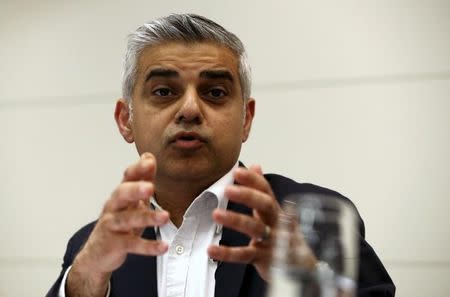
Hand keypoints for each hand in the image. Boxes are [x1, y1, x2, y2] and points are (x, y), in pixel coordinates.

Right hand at [66, 153, 168, 296]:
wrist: (96, 255)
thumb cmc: (118, 223)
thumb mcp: (131, 201)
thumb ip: (142, 180)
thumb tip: (149, 157)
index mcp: (120, 194)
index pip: (127, 177)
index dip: (138, 169)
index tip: (150, 161)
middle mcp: (113, 207)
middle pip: (121, 194)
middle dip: (135, 189)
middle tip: (150, 187)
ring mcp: (112, 226)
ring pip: (127, 219)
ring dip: (147, 217)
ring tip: (165, 216)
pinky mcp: (114, 244)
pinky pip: (132, 244)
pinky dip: (148, 246)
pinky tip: (164, 246)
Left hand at [207, 165, 279, 280]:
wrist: (302, 269)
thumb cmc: (283, 236)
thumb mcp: (273, 211)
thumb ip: (262, 190)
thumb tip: (256, 166)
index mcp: (275, 209)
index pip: (266, 190)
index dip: (253, 180)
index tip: (237, 171)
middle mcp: (276, 222)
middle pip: (265, 205)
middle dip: (247, 196)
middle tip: (228, 189)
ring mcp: (272, 240)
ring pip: (255, 228)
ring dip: (235, 220)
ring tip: (215, 214)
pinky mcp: (265, 258)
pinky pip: (245, 255)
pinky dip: (227, 253)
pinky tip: (212, 249)